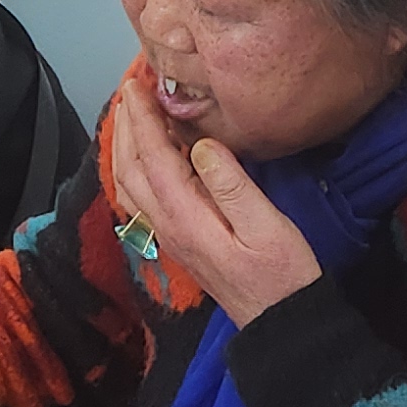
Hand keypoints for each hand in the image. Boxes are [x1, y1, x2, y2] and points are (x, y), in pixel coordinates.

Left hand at [108, 67, 321, 325]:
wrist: (278, 323)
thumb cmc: (281, 273)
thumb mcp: (267, 226)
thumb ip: (232, 185)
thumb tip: (202, 144)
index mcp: (186, 217)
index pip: (153, 157)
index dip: (143, 118)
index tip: (138, 84)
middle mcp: (167, 226)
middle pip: (130, 168)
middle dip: (127, 125)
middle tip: (130, 88)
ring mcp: (168, 235)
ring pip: (130, 184)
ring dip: (125, 145)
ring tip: (132, 114)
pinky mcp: (177, 240)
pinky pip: (140, 197)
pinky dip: (134, 168)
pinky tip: (145, 156)